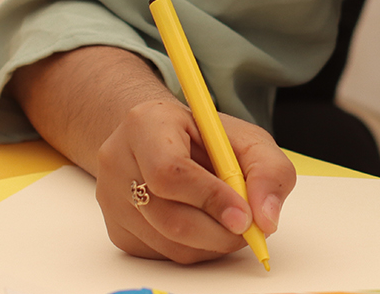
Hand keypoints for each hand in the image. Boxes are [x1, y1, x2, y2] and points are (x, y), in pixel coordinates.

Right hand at [94, 97, 293, 262]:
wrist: (161, 139)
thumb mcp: (246, 138)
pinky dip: (195, 249)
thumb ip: (268, 170)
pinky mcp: (117, 230)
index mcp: (145, 124)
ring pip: (168, 243)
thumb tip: (266, 218)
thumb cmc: (203, 137)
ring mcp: (111, 199)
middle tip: (249, 228)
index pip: (170, 172)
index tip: (244, 216)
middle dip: (219, 231)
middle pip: (169, 216)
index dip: (210, 199)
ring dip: (211, 243)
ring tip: (230, 222)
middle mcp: (118, 161)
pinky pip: (162, 255)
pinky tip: (205, 225)